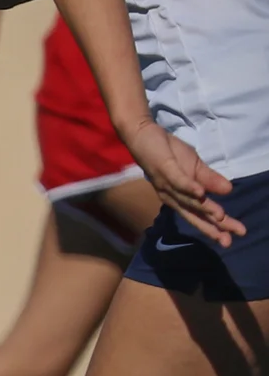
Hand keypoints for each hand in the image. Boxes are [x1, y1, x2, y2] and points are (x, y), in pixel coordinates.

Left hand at [122, 119, 243, 245]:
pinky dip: (189, 187)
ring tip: (220, 216)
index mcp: (179, 197)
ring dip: (204, 208)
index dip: (215, 228)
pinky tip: (200, 192)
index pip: (199, 216)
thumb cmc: (168, 153)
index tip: (231, 240)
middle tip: (228, 240)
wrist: (143, 135)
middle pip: (194, 214)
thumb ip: (210, 180)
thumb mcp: (194, 167)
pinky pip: (177, 180)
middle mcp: (171, 196)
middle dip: (211, 227)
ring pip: (187, 199)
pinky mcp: (164, 169)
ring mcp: (166, 183)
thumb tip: (229, 190)